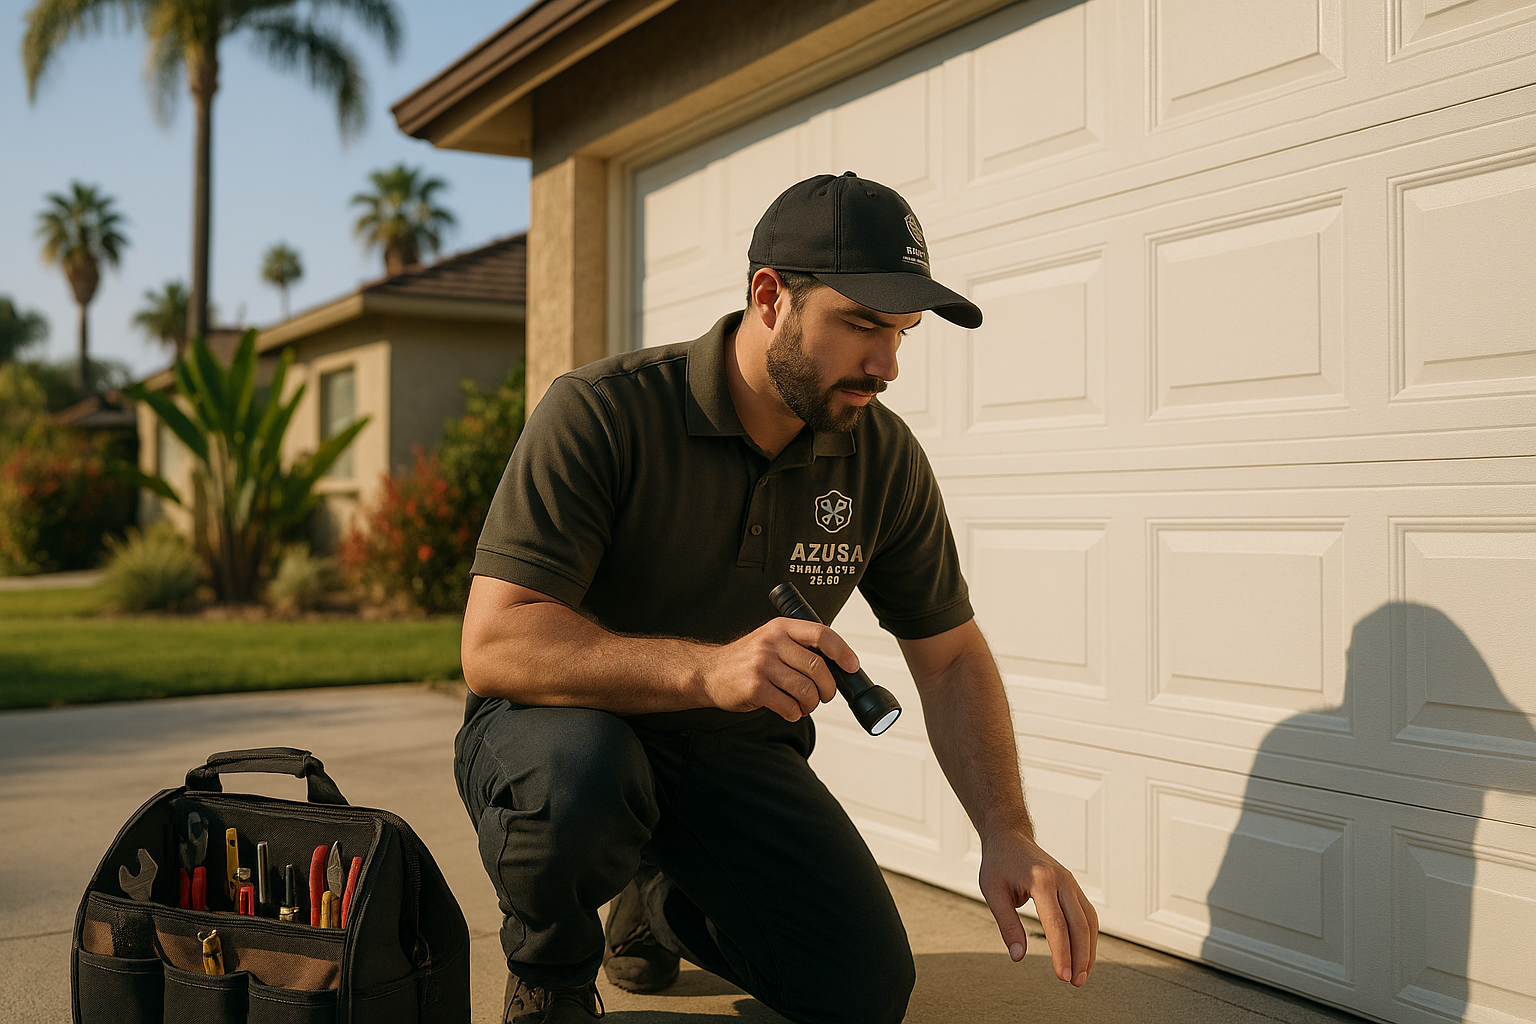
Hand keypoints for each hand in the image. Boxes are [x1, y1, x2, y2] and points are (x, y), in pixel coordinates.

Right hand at [699, 618, 857, 721]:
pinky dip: (795, 713)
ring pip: (806, 689)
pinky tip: (790, 711)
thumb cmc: (744, 660)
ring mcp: (762, 665)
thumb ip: (798, 647)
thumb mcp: (770, 641)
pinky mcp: (754, 688)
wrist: (708, 672)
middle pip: (818, 667)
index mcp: (781, 628)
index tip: (852, 666)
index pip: (821, 634)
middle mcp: (772, 642)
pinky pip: (788, 705)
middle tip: (825, 696)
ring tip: (805, 706)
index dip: (842, 651)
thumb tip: (834, 667)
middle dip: (828, 688)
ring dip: (812, 704)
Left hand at [979, 826, 1097, 985]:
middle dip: (1080, 956)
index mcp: (1041, 880)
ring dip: (1088, 950)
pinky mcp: (1073, 887)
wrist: (1010, 837)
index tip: (1062, 976)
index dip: (1062, 953)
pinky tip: (1083, 955)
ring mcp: (1071, 882)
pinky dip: (1088, 937)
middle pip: (1079, 924)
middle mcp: (1061, 880)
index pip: (1057, 924)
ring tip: (1081, 975)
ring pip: (1088, 921)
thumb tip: (1018, 956)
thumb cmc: (999, 863)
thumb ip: (1007, 925)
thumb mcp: (993, 892)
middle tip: (1074, 982)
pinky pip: (1087, 914)